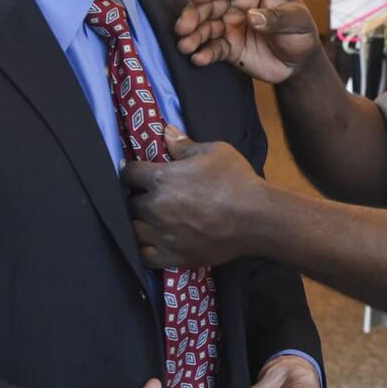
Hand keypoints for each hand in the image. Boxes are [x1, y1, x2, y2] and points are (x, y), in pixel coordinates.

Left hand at [124, 127, 266, 269]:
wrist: (256, 218)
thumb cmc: (236, 180)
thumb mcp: (215, 152)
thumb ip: (184, 145)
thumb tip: (165, 131)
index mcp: (161, 178)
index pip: (130, 174)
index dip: (134, 172)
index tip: (141, 174)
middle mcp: (156, 207)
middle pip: (131, 203)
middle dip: (140, 198)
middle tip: (154, 197)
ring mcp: (163, 234)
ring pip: (134, 230)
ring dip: (141, 223)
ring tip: (153, 220)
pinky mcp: (173, 256)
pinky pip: (145, 255)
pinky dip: (146, 248)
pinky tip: (156, 241)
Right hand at [175, 0, 320, 83]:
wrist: (300, 64)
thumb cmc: (302, 33)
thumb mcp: (298, 21)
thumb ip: (277, 18)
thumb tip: (252, 16)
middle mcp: (237, 6)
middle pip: (209, 5)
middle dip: (193, 14)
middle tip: (183, 27)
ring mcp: (231, 27)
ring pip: (206, 27)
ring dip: (193, 36)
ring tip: (184, 46)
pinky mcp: (229, 48)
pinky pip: (213, 49)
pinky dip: (204, 54)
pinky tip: (198, 59)